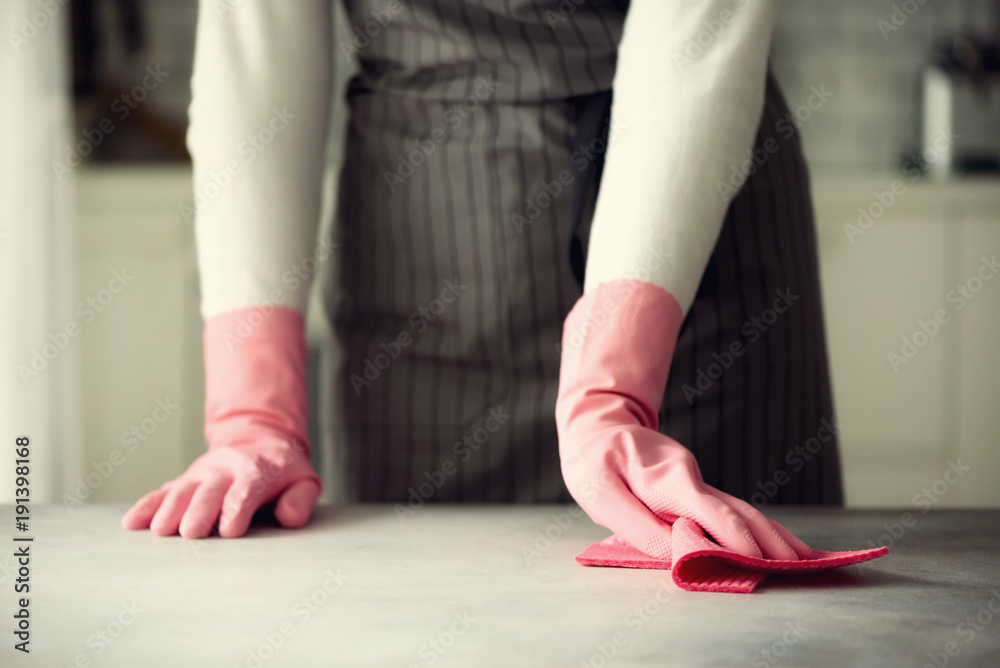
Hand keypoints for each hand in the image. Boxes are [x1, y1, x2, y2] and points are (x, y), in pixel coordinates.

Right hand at [121, 438, 320, 537]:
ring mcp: (202, 475)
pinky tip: (132, 522)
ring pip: (182, 490)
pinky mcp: (185, 481)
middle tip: (191, 534)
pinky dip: (147, 505)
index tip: (230, 530)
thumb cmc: (283, 471)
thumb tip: (289, 518)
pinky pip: (162, 492)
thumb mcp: (303, 481)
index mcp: (257, 471)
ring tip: (161, 530)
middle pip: (210, 491)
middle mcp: (225, 471)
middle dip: (200, 511)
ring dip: (170, 509)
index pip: (247, 490)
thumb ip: (300, 500)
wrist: (260, 440)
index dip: (238, 509)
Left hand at [556, 279, 810, 561]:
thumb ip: (638, 526)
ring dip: (774, 536)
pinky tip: (780, 544)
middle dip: (769, 541)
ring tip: (806, 559)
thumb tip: (678, 556)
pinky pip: (731, 511)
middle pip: (737, 511)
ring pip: (742, 510)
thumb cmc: (594, 461)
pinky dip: (758, 529)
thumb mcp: (601, 494)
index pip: (709, 510)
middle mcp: (689, 478)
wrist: (598, 424)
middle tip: (801, 567)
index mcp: (665, 478)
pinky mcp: (695, 489)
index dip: (734, 537)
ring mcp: (696, 482)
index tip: (759, 562)